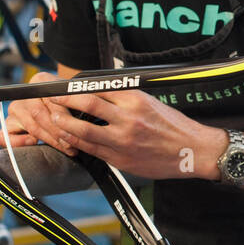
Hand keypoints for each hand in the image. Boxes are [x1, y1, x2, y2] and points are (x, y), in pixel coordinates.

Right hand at [0, 71, 77, 154]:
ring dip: (49, 140)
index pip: (49, 99)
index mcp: (40, 81)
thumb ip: (79, 101)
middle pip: (39, 115)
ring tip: (67, 148)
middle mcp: (26, 94)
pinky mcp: (9, 125)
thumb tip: (81, 118)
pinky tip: (34, 143)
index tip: (74, 129)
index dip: (62, 117)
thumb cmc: (72, 103)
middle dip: (58, 133)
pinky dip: (18, 142)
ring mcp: (16, 109)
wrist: (65, 107)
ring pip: (30, 126)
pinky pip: (5, 136)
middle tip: (73, 145)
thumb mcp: (77, 98)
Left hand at [45, 88, 222, 179]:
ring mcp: (123, 140)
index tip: (61, 85)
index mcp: (135, 99)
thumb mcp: (151, 102)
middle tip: (50, 98)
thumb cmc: (173, 126)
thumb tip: (97, 91)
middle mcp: (128, 118)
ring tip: (54, 118)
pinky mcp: (122, 158)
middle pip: (86, 104)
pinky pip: (91, 149)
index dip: (74, 87)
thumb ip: (125, 97)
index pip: (97, 88)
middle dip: (63, 100)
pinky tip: (68, 138)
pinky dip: (76, 143)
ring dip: (63, 124)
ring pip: (83, 129)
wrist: (194, 151)